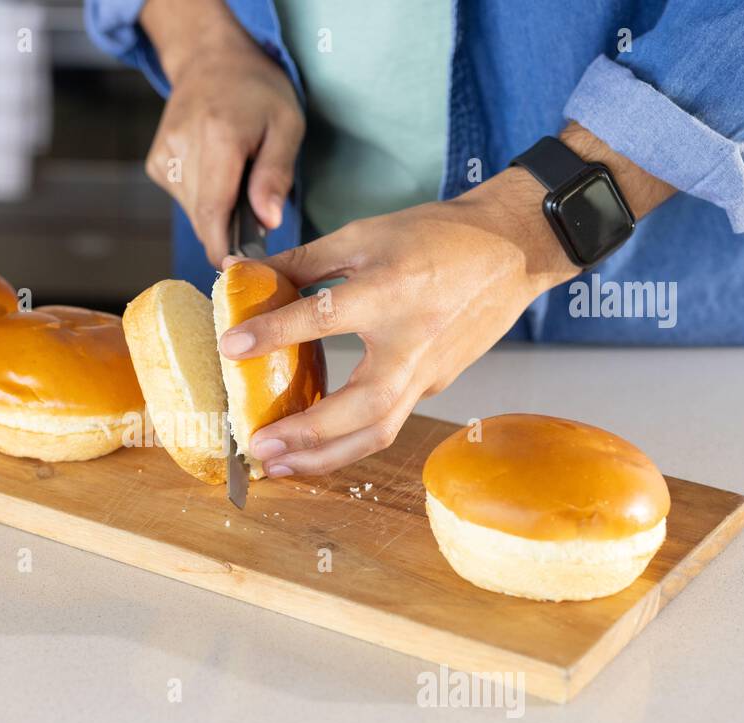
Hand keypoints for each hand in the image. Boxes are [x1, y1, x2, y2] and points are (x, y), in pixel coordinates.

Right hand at [140, 0, 302, 264]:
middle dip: (230, 228)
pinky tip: (213, 172)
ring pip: (193, 212)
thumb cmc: (257, 93)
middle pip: (204, 217)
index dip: (221, 249)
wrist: (211, 60)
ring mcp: (164, 156)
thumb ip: (276, 175)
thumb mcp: (286, 126)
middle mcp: (184, 147)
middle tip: (256, 212)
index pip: (213, 212)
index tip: (234, 271)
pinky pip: (182, 199)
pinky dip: (202, 197)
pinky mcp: (155, 163)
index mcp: (220, 137)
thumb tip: (269, 222)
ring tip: (235, 179)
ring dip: (217, 211)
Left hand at [219, 121, 675, 475]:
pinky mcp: (432, 386)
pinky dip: (347, 443)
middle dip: (306, 434)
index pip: (322, 318)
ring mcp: (426, 373)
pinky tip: (313, 446)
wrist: (513, 250)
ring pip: (376, 433)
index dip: (272, 332)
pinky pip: (385, 424)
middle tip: (258, 444)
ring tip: (279, 466)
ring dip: (325, 458)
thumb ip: (302, 261)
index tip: (230, 347)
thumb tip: (243, 274)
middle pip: (360, 409)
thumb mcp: (365, 235)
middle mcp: (410, 344)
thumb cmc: (440, 237)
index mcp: (390, 293)